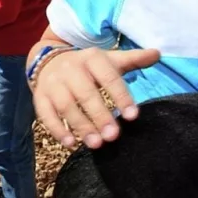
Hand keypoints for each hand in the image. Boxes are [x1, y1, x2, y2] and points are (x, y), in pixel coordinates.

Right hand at [32, 46, 160, 148]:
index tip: (133, 116)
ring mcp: (53, 83)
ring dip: (80, 125)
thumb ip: (133, 59)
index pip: (108, 77)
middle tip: (114, 136)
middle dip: (100, 115)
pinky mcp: (40, 97)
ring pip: (66, 105)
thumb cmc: (88, 66)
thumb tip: (158, 53)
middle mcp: (70, 69)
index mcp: (91, 58)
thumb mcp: (110, 60)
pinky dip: (57, 130)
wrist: (49, 61)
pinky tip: (71, 144)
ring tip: (96, 144)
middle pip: (85, 93)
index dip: (121, 96)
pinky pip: (46, 114)